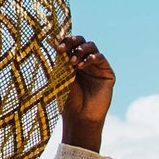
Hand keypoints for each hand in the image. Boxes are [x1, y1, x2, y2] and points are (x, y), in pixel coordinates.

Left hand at [58, 34, 114, 148]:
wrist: (80, 117)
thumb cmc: (67, 101)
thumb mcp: (60, 78)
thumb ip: (59, 61)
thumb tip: (51, 41)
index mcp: (72, 61)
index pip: (70, 44)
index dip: (64, 42)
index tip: (57, 48)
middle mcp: (85, 61)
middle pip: (81, 41)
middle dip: (72, 42)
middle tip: (63, 49)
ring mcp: (97, 66)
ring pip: (91, 46)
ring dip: (80, 50)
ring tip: (72, 62)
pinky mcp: (107, 73)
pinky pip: (100, 57)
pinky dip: (91, 58)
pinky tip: (82, 66)